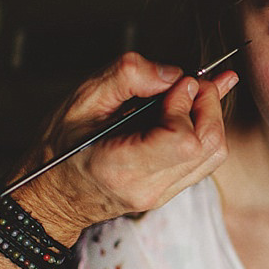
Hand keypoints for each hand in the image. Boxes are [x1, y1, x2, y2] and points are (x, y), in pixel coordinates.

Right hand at [12, 52, 236, 241]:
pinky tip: (195, 107)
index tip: (175, 83)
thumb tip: (173, 74)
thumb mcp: (82, 100)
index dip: (186, 103)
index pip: (182, 139)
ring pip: (214, 154)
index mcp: (120, 167)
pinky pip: (205, 160)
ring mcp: (162, 194)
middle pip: (208, 146)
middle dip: (208, 105)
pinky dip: (205, 129)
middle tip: (189, 83)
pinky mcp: (171, 191)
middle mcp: (147, 187)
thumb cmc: (60, 147)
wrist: (54, 194)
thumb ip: (127, 77)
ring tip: (190, 93)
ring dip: (210, 116)